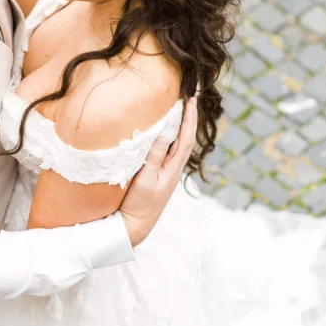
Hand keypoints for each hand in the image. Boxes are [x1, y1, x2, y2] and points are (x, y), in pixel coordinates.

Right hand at [119, 98, 197, 246]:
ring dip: (182, 127)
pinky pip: (170, 152)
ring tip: (181, 111)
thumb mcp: (145, 181)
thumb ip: (154, 159)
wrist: (135, 225)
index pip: (186, 138)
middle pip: (186, 139)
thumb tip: (163, 135)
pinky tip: (167, 133)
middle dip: (189, 119)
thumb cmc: (139, 205)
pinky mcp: (160, 176)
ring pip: (179, 145)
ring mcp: (168, 173)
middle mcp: (174, 170)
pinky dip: (172, 138)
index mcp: (173, 169)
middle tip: (190, 100)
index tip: (190, 101)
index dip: (189, 119)